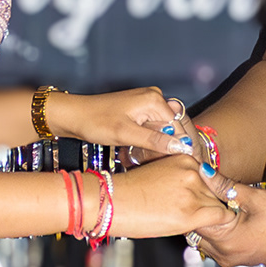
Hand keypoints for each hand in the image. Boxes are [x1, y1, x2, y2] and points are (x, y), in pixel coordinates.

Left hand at [48, 86, 196, 157]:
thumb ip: (154, 140)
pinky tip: (145, 155)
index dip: (185, 147)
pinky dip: (151, 143)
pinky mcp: (139, 112)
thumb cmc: (95, 121)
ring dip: (161, 147)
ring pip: (164, 130)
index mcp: (154, 99)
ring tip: (158, 164)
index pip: (180, 126)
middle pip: (174, 127)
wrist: (73, 115)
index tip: (192, 165)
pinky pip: (153, 129)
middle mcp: (154, 98)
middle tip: (177, 168)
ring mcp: (147, 104)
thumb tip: (180, 147)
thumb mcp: (125, 134)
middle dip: (174, 147)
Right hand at [106, 154, 245, 240]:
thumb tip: (195, 195)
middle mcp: (192, 172)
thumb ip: (180, 179)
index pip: (210, 176)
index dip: (206, 192)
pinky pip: (221, 217)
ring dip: (210, 216)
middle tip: (196, 216)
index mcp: (185, 159)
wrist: (110, 203)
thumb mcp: (158, 175)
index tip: (201, 201)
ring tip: (194, 223)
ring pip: (219, 204)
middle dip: (208, 204)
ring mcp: (193, 192)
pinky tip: (206, 228)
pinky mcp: (191, 213)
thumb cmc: (127, 192)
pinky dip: (219, 224)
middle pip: (216, 190)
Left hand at [192, 186, 265, 266]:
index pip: (194, 219)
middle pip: (196, 231)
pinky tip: (227, 213)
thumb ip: (224, 185)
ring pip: (205, 238)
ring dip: (207, 221)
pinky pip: (217, 244)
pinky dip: (217, 230)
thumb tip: (203, 170)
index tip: (196, 183)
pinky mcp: (239, 259)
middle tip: (205, 190)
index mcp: (225, 241)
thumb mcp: (254, 197)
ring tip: (216, 200)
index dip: (194, 198)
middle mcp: (224, 255)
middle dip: (198, 211)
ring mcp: (231, 259)